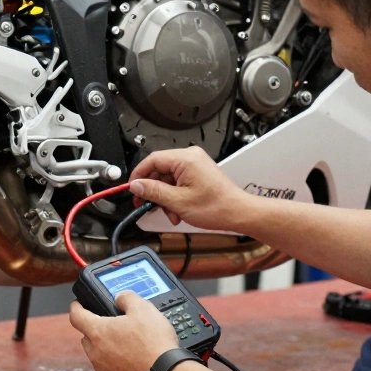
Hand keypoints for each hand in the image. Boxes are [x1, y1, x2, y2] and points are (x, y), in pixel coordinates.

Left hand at [69, 292, 179, 370]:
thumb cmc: (154, 343)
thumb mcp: (144, 308)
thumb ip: (127, 298)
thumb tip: (120, 297)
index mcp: (98, 332)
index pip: (76, 316)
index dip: (76, 307)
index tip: (78, 305)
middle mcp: (96, 353)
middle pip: (87, 337)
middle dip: (95, 330)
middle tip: (111, 325)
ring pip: (97, 356)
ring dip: (106, 349)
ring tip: (126, 344)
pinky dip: (116, 365)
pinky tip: (133, 361)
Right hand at [127, 146, 252, 231]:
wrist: (238, 213)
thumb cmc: (217, 206)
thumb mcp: (178, 201)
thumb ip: (154, 191)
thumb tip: (137, 185)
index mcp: (185, 159)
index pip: (152, 160)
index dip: (139, 175)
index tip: (132, 188)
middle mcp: (190, 157)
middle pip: (159, 169)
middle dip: (153, 190)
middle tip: (145, 203)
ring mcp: (195, 164)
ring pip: (167, 178)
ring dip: (164, 197)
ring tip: (169, 212)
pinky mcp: (198, 173)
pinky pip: (177, 181)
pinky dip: (173, 196)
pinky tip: (176, 210)